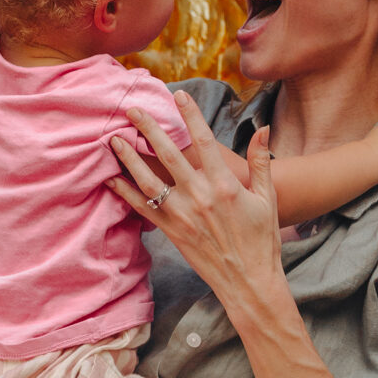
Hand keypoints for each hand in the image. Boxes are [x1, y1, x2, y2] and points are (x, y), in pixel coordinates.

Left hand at [110, 95, 284, 330]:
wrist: (249, 282)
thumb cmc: (261, 240)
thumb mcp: (267, 198)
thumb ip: (262, 162)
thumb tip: (263, 128)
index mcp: (225, 185)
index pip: (204, 140)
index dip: (190, 115)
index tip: (178, 94)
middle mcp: (200, 197)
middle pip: (169, 155)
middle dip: (149, 129)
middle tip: (132, 108)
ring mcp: (182, 215)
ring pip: (148, 180)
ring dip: (129, 158)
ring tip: (114, 139)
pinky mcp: (171, 232)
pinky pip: (143, 209)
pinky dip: (124, 193)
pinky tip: (109, 178)